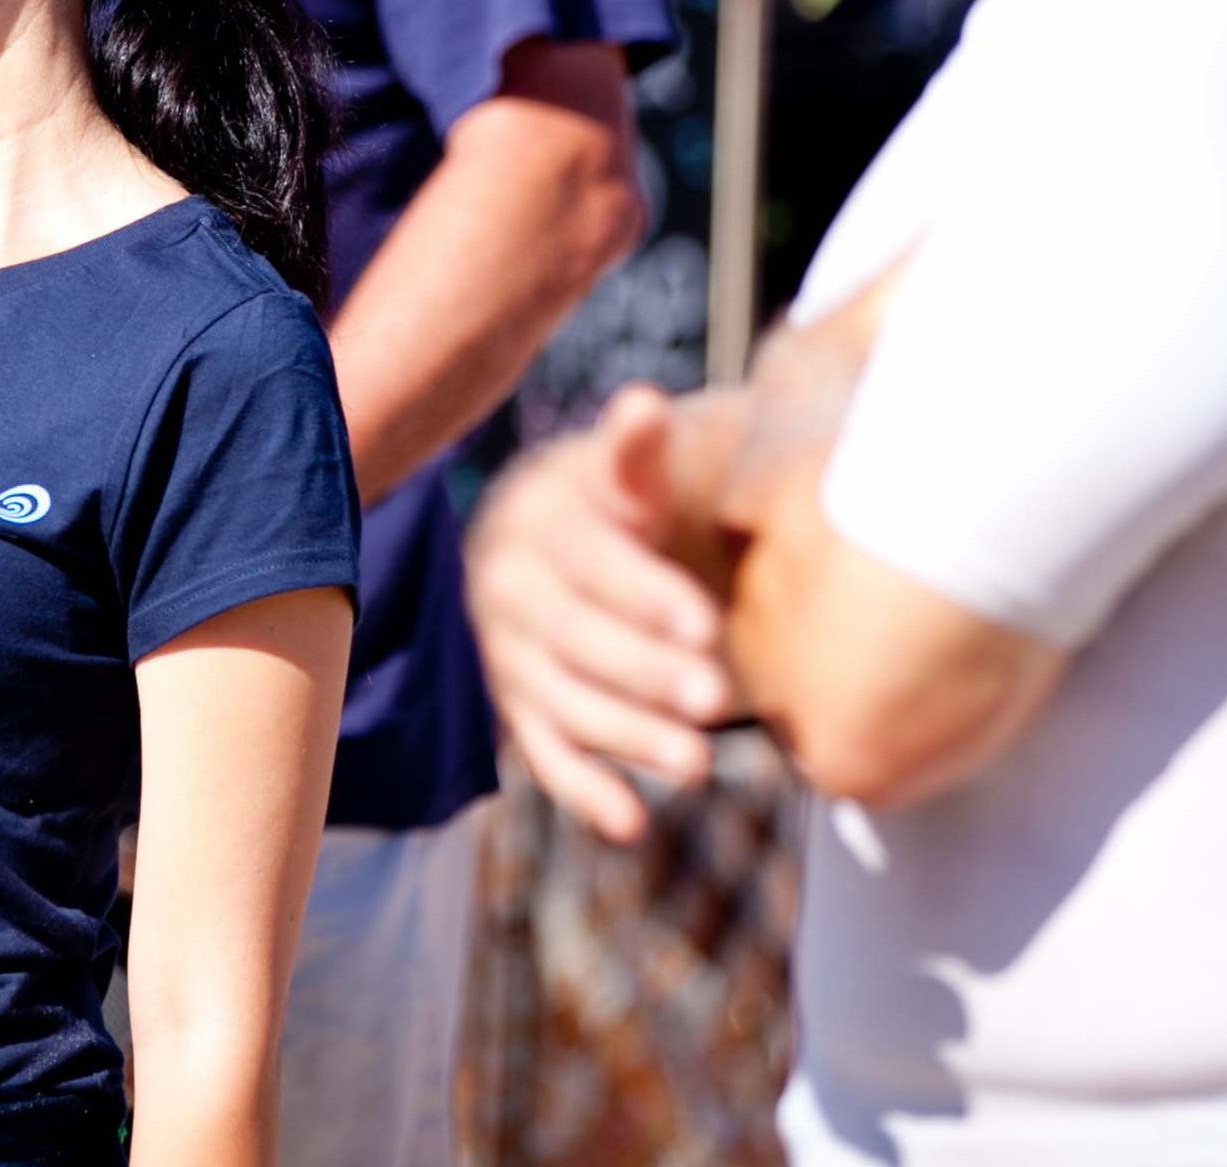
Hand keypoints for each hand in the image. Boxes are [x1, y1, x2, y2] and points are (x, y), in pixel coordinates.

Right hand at [464, 385, 735, 840]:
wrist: (536, 539)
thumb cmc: (608, 506)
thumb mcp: (621, 476)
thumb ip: (635, 453)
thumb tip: (642, 402)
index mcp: (540, 528)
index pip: (591, 567)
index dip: (646, 597)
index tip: (706, 626)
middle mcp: (510, 592)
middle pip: (574, 640)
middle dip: (644, 674)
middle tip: (717, 701)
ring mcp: (508, 654)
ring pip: (560, 701)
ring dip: (625, 736)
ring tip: (698, 765)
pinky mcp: (517, 705)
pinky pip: (541, 752)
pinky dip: (581, 789)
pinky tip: (630, 823)